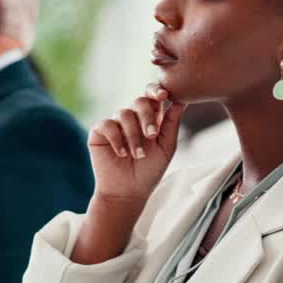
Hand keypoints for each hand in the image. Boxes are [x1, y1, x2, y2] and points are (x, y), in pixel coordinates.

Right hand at [87, 84, 187, 204]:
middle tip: (152, 136)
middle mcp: (132, 117)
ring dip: (133, 135)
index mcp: (150, 117)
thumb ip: (172, 123)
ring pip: (124, 114)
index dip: (156, 90)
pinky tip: (121, 153)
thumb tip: (182, 100)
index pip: (152, 95)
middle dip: (147, 117)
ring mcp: (115, 123)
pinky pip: (107, 125)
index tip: (163, 95)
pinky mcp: (99, 132)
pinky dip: (117, 139)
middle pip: (139, 101)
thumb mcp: (166, 147)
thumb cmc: (149, 171)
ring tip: (137, 155)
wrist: (128, 192)